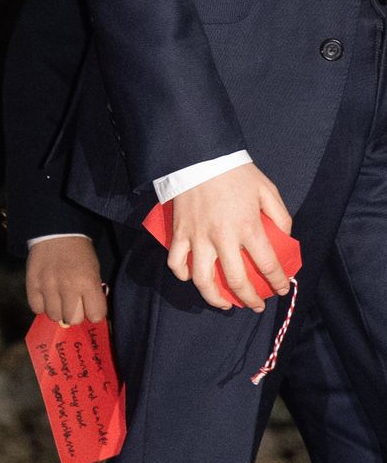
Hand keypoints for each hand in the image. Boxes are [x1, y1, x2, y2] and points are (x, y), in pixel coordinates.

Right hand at [27, 237, 108, 326]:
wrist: (56, 231)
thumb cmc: (79, 252)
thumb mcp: (94, 270)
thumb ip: (93, 292)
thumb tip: (89, 314)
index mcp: (88, 282)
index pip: (95, 316)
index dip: (94, 312)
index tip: (91, 306)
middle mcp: (68, 287)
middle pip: (73, 319)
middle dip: (75, 313)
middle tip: (74, 302)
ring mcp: (48, 286)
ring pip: (54, 316)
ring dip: (58, 309)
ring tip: (59, 297)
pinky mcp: (32, 284)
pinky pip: (37, 309)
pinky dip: (42, 305)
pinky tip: (46, 295)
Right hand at [169, 163, 291, 312]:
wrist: (200, 156)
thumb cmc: (236, 173)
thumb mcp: (267, 190)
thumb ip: (280, 217)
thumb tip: (284, 239)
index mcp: (248, 227)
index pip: (268, 265)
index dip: (278, 282)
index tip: (282, 289)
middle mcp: (222, 238)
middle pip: (237, 281)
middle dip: (250, 299)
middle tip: (256, 305)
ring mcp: (198, 238)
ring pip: (203, 281)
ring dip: (215, 298)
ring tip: (224, 304)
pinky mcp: (180, 234)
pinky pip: (177, 263)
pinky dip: (184, 276)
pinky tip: (194, 279)